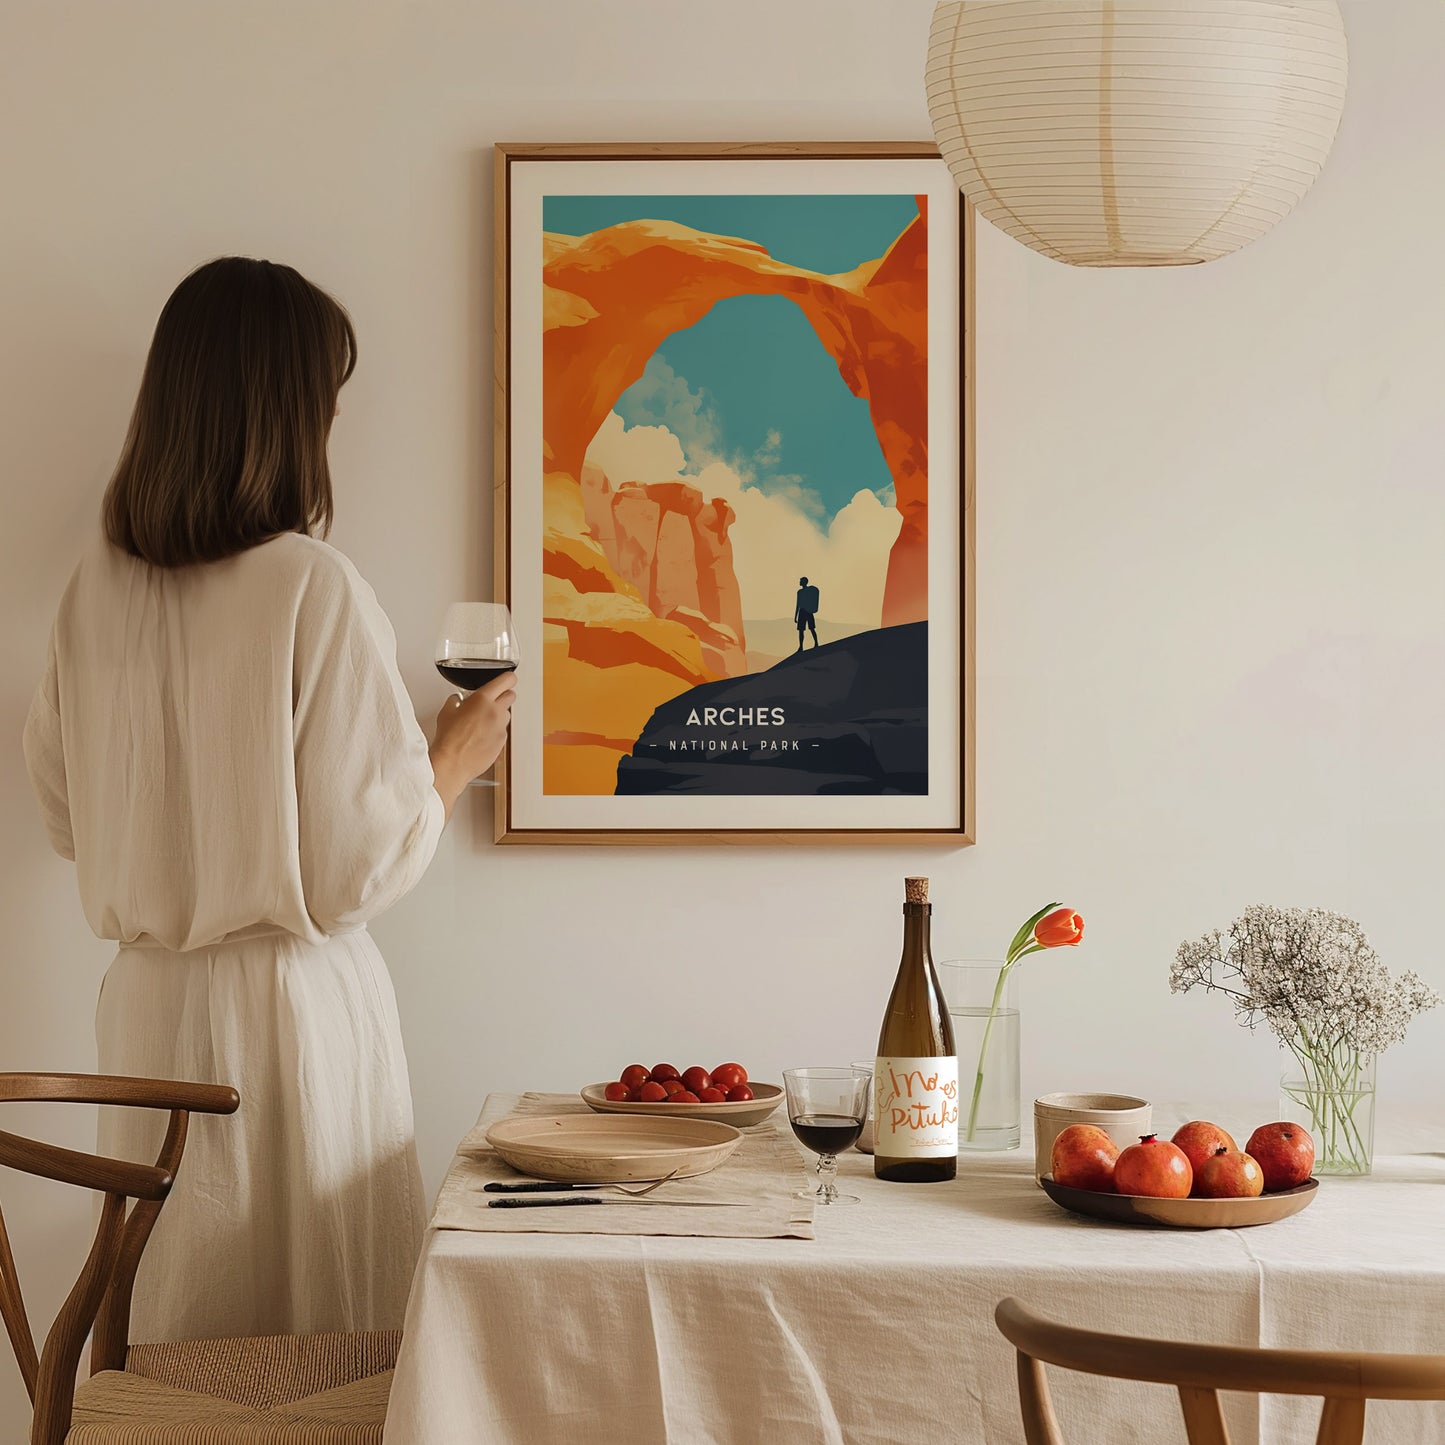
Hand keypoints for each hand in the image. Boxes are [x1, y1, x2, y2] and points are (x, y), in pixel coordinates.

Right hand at [430, 670, 516, 817]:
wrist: (452, 763)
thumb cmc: (448, 739)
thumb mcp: (446, 712)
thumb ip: (456, 701)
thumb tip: (458, 700)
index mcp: (482, 699)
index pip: (507, 680)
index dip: (508, 679)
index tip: (507, 680)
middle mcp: (496, 712)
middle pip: (511, 696)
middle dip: (503, 695)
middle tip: (492, 700)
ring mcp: (501, 728)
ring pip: (507, 715)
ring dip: (498, 715)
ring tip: (482, 722)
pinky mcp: (502, 742)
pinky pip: (502, 731)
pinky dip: (495, 731)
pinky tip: (481, 737)